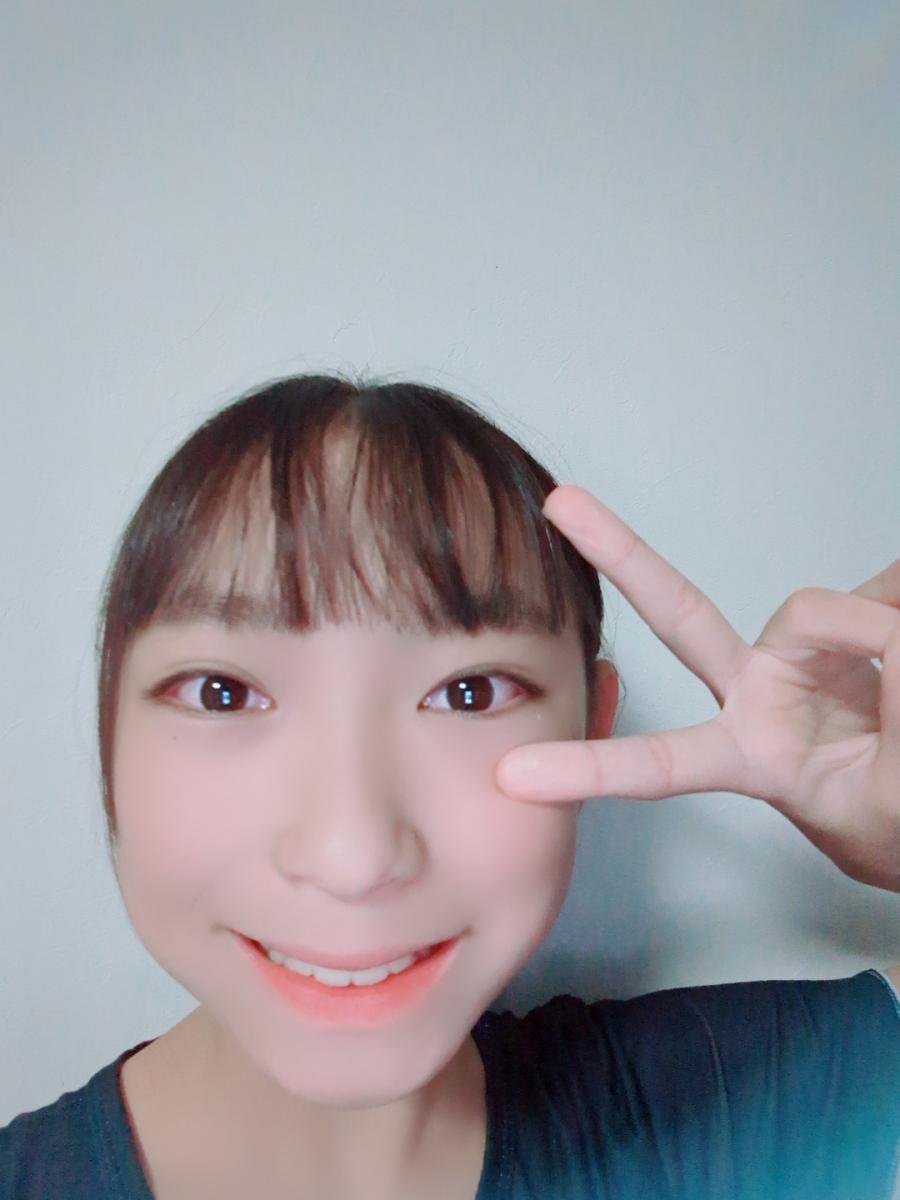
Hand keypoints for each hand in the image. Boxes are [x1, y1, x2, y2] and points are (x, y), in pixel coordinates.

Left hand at [496, 485, 899, 892]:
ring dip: (881, 639)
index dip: (592, 770)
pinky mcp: (850, 616)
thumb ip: (892, 733)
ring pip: (816, 610)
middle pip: (680, 615)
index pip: (659, 765)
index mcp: (747, 755)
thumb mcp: (888, 809)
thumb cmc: (890, 819)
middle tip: (560, 502)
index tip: (514, 776)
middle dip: (621, 555)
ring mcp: (798, 651)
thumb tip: (889, 638)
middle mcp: (757, 692)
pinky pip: (881, 595)